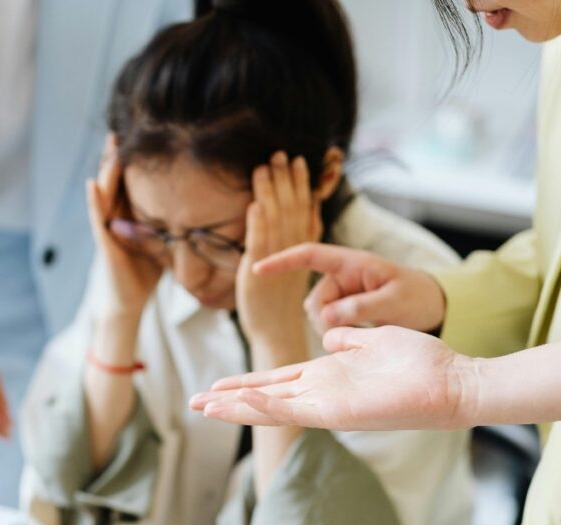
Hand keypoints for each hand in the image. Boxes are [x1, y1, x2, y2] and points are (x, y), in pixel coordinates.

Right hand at [87, 135, 162, 319]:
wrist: (127, 301)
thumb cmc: (144, 273)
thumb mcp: (161, 241)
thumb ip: (171, 223)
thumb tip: (201, 209)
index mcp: (131, 215)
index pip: (132, 181)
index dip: (136, 159)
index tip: (144, 134)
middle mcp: (116, 217)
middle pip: (116, 180)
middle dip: (118, 155)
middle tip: (121, 130)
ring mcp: (108, 228)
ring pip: (105, 193)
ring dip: (107, 170)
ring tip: (110, 146)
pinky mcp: (105, 242)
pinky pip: (98, 218)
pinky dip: (95, 201)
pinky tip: (93, 184)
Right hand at [189, 325, 477, 430]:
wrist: (452, 381)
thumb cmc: (420, 362)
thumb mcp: (374, 340)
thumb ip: (348, 341)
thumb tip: (329, 335)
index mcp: (328, 375)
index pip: (277, 381)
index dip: (246, 384)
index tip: (217, 385)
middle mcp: (323, 392)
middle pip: (265, 397)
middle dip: (229, 401)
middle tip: (195, 403)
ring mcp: (328, 404)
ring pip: (272, 408)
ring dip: (238, 407)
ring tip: (205, 406)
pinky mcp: (339, 411)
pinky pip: (296, 408)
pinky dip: (266, 406)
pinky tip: (241, 402)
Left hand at [236, 152, 315, 352]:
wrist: (276, 334)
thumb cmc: (281, 302)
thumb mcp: (294, 266)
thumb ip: (297, 239)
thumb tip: (300, 214)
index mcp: (304, 249)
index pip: (305, 210)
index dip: (303, 186)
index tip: (302, 161)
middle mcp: (293, 252)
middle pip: (291, 210)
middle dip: (285, 181)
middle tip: (280, 154)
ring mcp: (276, 263)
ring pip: (275, 222)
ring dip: (269, 194)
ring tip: (263, 169)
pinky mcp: (258, 274)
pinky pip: (260, 246)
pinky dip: (257, 224)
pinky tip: (254, 204)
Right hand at [253, 243, 446, 333]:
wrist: (433, 307)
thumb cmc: (417, 296)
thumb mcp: (394, 301)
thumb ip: (360, 307)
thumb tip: (326, 318)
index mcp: (352, 263)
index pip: (309, 255)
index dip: (282, 261)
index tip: (257, 269)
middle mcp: (342, 276)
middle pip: (313, 299)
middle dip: (325, 319)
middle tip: (351, 333)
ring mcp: (342, 294)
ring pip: (318, 315)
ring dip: (331, 328)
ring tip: (362, 332)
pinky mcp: (344, 310)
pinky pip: (327, 323)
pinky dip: (337, 332)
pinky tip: (358, 335)